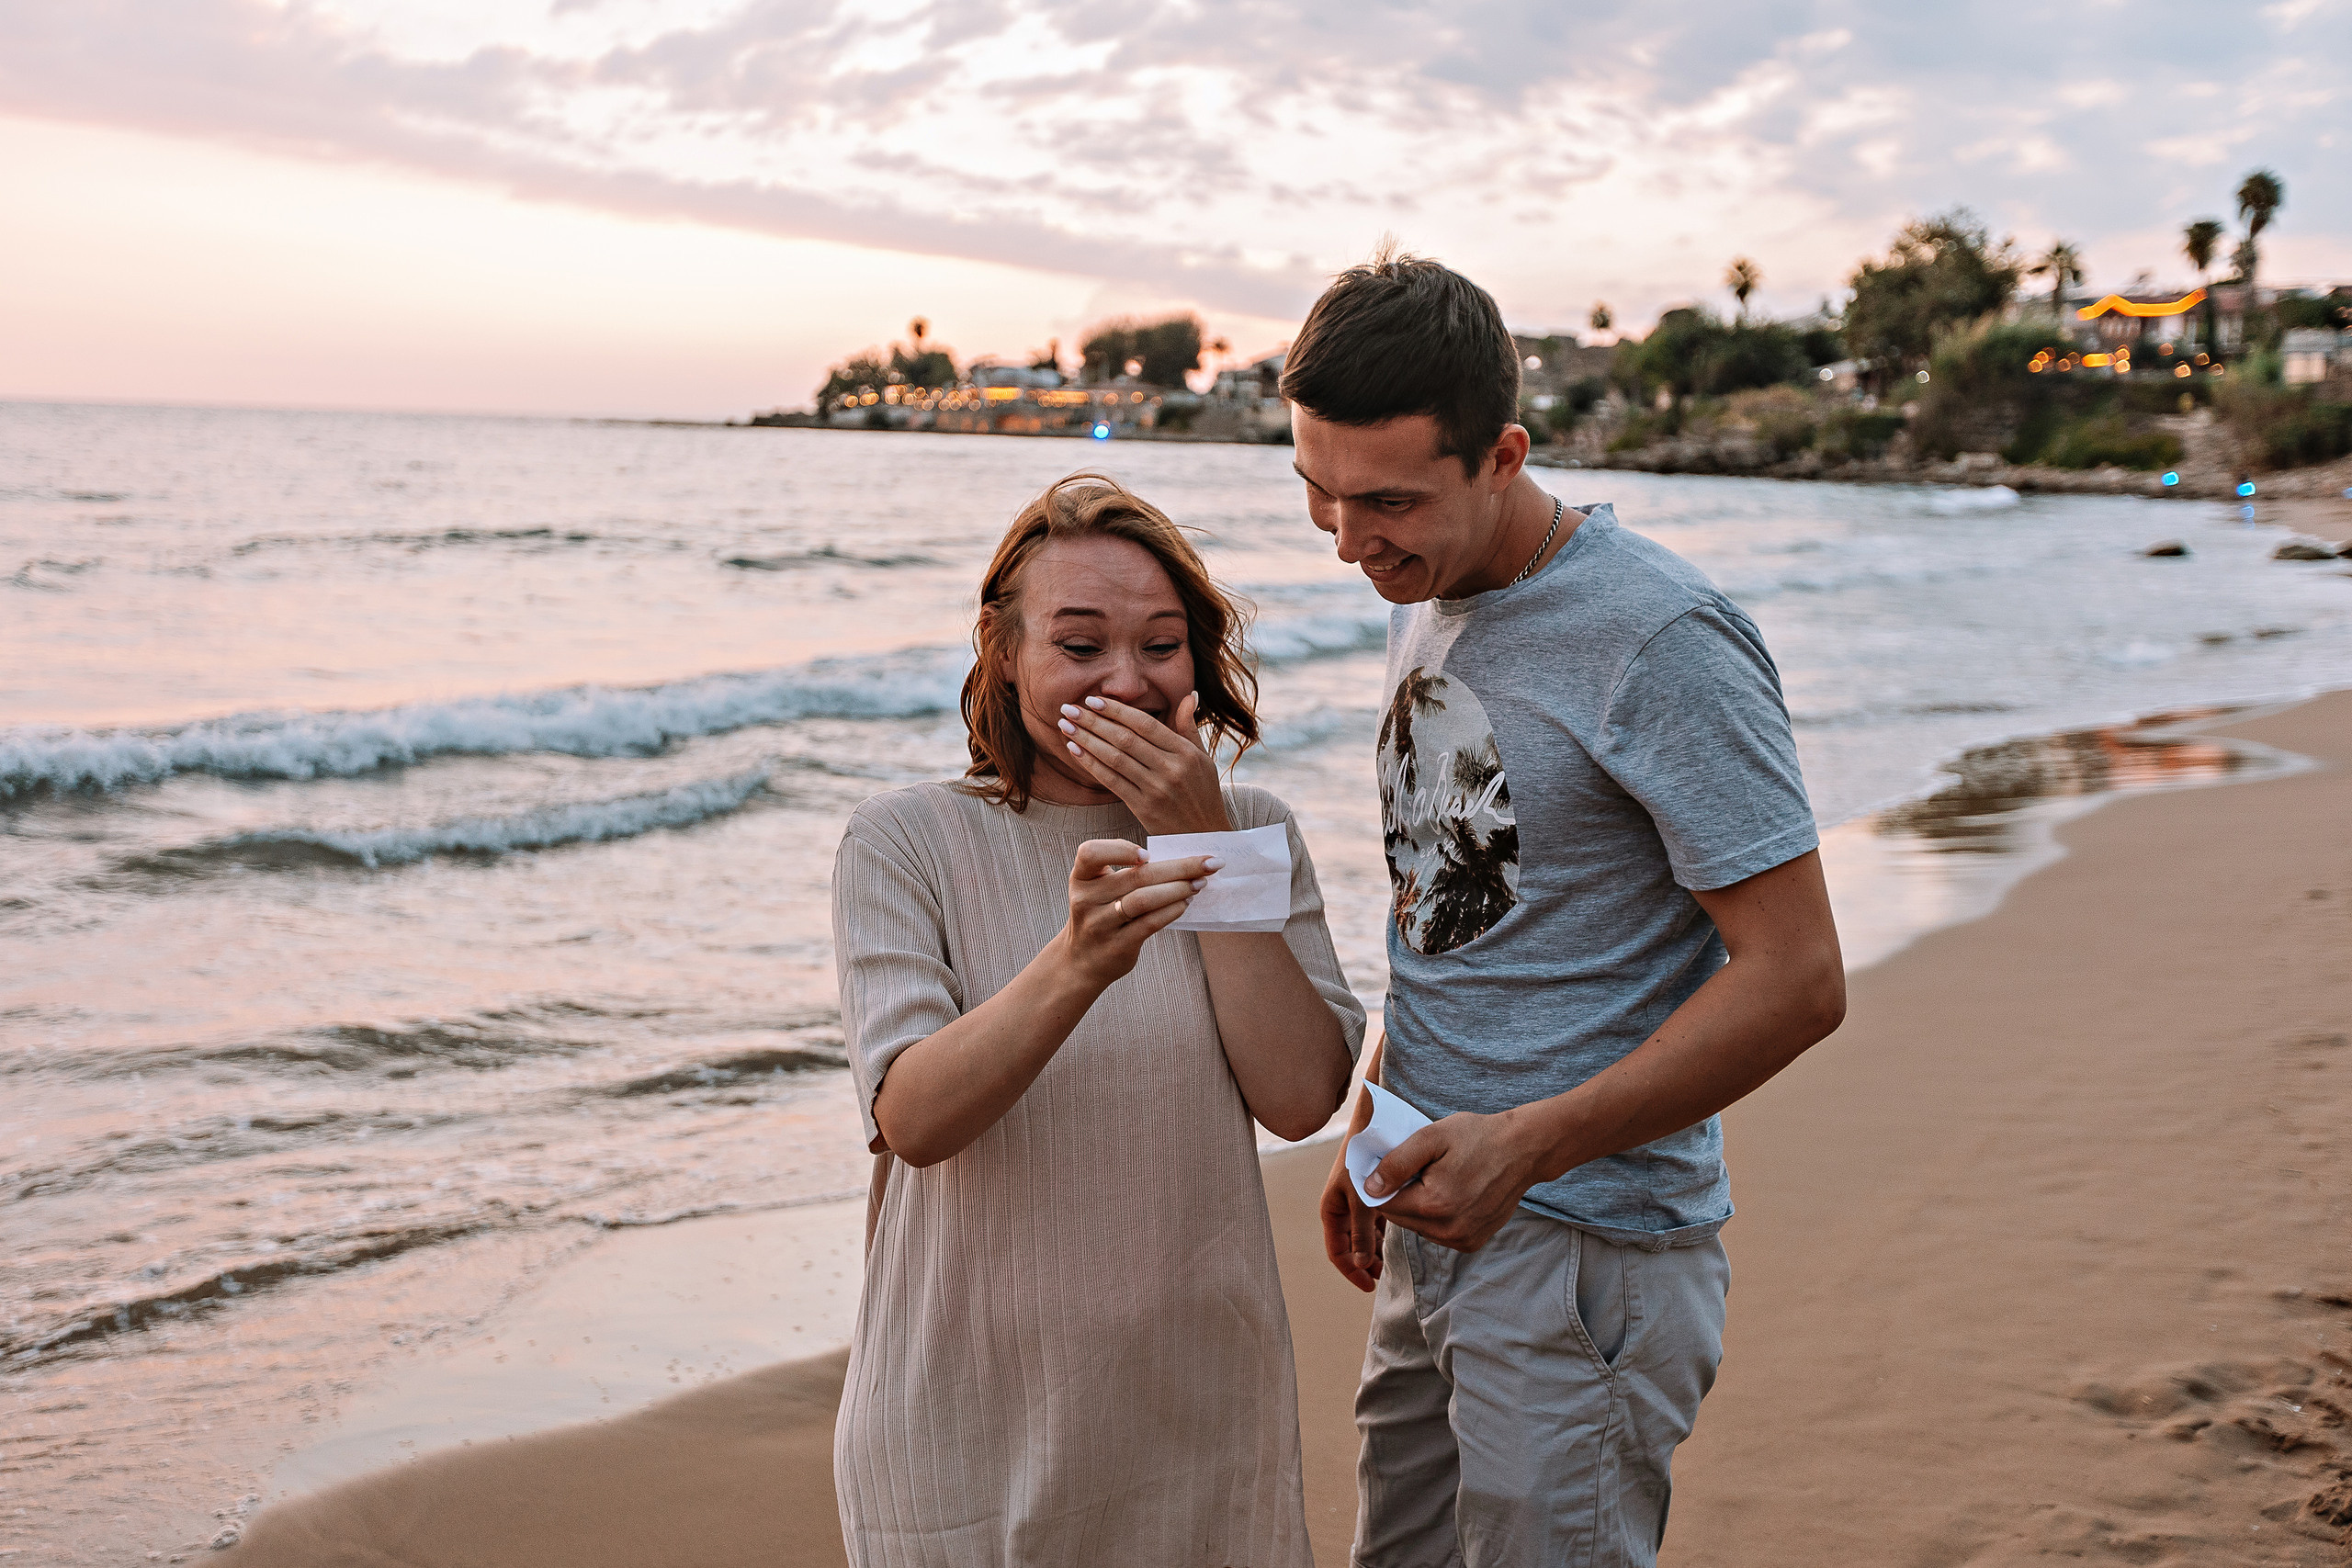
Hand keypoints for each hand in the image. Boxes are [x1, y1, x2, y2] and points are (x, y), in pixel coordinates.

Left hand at [1056, 693, 1231, 835]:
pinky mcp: (1144, 808)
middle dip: (1093, 721)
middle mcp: (1172, 768)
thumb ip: (1190, 727)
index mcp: (1185, 752)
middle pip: (1125, 738)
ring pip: (1115, 758)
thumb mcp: (1203, 759)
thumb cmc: (1202, 794)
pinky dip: (1091, 764)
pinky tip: (1074, 751)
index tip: (1093, 699)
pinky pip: (1112, 781)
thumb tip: (1188, 695)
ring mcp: (1157, 789)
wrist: (1204, 838)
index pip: (1145, 724)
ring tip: (1065, 725)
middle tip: (1069, 708)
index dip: (1117, 710)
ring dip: (1086, 739)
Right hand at [1059, 838, 1217, 989]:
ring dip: (1178, 889)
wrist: (1083, 960)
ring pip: (1143, 900)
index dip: (1121, 850)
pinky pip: (1149, 924)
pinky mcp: (1117, 945)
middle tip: (1209, 863)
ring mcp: (1100, 924)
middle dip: (1179, 867)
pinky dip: (1172, 911)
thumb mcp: (1100, 889)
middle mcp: (1086, 900)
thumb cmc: (1101, 913)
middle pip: (1136, 876)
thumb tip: (1181, 861)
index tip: (1149, 854)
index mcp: (1082, 877)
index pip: (1091, 853)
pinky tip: (1186, 903)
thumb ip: (1127, 873)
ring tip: (1200, 883)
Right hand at [1320, 1091, 1385, 1290]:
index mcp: (1332, 1207)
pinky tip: (1399, 1237)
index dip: (1351, 1271)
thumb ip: (1361, 1230)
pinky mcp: (1371, 1190)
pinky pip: (1376, 1219)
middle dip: (1364, 1263)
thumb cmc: (1364, 1156)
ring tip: (1390, 1263)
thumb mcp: (1361, 1196)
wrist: (1375, 1119)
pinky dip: (1384, 1231)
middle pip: (1351, 1245)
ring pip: (1364, 1233)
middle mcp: (1342, 1205)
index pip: (1337, 1250)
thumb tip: (1360, 1263)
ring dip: (1374, 1249)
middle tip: (1382, 1277)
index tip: (1369, 1285)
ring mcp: (1356, 1198)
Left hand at [1362, 1109, 1541, 1253]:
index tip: (1395, 1166)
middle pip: (1400, 1217)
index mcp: (1433, 1205)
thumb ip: (1396, 1163)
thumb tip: (1369, 1188)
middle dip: (1402, 1195)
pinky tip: (1453, 1193)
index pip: (1384, 1204)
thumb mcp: (1431, 1137)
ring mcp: (1462, 1240)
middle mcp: (1447, 1230)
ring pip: (1418, 1227)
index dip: (1382, 1184)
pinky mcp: (1472, 1243)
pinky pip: (1438, 1233)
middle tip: (1422, 1169)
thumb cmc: (1477, 1137)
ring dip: (1420, 1207)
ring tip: (1439, 1179)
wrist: (1523, 1150)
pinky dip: (1438, 1216)